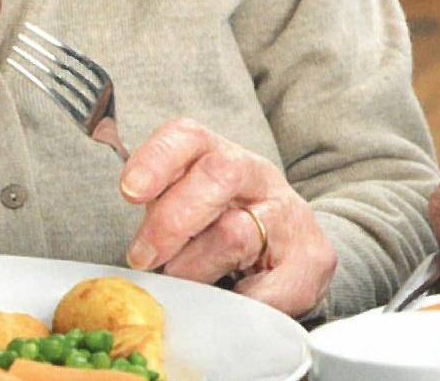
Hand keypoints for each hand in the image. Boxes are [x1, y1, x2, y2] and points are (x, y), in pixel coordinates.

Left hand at [120, 118, 334, 318]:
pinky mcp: (311, 261)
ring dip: (195, 269)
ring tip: (186, 281)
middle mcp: (259, 177)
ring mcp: (288, 217)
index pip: (189, 137)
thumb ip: (160, 211)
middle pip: (219, 174)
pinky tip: (227, 301)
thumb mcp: (193, 209)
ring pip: (234, 235)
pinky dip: (234, 303)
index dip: (157, 160)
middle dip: (172, 220)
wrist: (298, 253)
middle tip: (144, 257)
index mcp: (222, 156)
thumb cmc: (229, 228)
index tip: (130, 192)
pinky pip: (262, 289)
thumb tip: (128, 244)